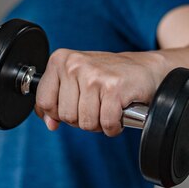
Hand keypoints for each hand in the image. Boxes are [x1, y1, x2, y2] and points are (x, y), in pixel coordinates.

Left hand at [34, 49, 164, 136]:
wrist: (144, 68)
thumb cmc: (108, 75)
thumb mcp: (76, 81)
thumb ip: (57, 100)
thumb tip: (49, 123)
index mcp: (60, 60)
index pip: (44, 101)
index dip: (58, 113)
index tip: (73, 107)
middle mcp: (75, 65)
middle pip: (66, 116)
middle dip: (82, 119)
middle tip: (96, 106)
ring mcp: (94, 76)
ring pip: (86, 123)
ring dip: (100, 124)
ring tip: (107, 108)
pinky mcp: (114, 89)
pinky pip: (106, 124)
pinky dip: (114, 127)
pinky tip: (118, 114)